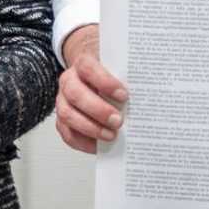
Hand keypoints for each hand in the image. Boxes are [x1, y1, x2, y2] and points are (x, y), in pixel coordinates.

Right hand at [55, 25, 126, 154]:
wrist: (89, 75)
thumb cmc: (107, 73)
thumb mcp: (117, 67)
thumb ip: (127, 76)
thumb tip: (146, 91)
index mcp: (82, 63)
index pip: (88, 68)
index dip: (104, 82)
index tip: (123, 95)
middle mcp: (69, 81)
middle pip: (76, 94)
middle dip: (98, 110)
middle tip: (118, 120)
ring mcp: (63, 101)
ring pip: (67, 115)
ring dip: (90, 127)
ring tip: (111, 135)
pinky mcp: (62, 120)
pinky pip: (67, 133)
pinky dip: (83, 142)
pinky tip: (98, 145)